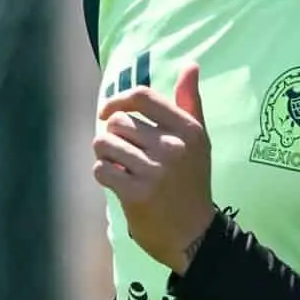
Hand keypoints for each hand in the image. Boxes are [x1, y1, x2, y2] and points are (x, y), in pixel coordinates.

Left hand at [95, 63, 216, 268]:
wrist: (194, 235)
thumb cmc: (192, 183)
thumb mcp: (198, 141)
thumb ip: (190, 103)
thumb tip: (191, 64)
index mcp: (187, 130)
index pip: (143, 96)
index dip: (117, 99)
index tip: (107, 112)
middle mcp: (172, 147)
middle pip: (118, 122)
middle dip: (114, 137)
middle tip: (125, 155)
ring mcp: (154, 171)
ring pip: (104, 144)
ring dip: (106, 156)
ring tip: (121, 168)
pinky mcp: (136, 193)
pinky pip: (101, 169)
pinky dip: (103, 175)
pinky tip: (117, 183)